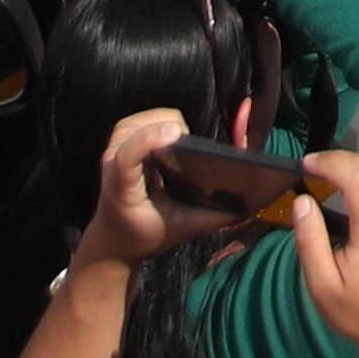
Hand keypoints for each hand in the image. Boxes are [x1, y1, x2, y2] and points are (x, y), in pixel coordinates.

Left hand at [69, 106, 206, 274]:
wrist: (114, 238)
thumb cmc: (143, 234)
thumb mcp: (179, 230)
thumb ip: (212, 218)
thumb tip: (246, 207)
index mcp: (122, 188)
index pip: (127, 157)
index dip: (149, 139)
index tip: (179, 134)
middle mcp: (112, 163)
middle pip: (140, 128)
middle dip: (169, 130)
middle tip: (189, 149)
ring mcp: (113, 150)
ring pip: (142, 119)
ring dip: (165, 123)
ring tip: (181, 143)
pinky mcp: (120, 142)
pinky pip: (140, 120)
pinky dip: (159, 123)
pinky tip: (170, 139)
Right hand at [282, 149, 358, 355]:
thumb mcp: (324, 285)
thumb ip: (310, 240)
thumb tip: (301, 203)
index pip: (355, 174)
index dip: (328, 161)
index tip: (305, 163)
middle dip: (336, 159)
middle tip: (309, 168)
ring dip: (349, 169)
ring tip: (321, 179)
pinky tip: (343, 195)